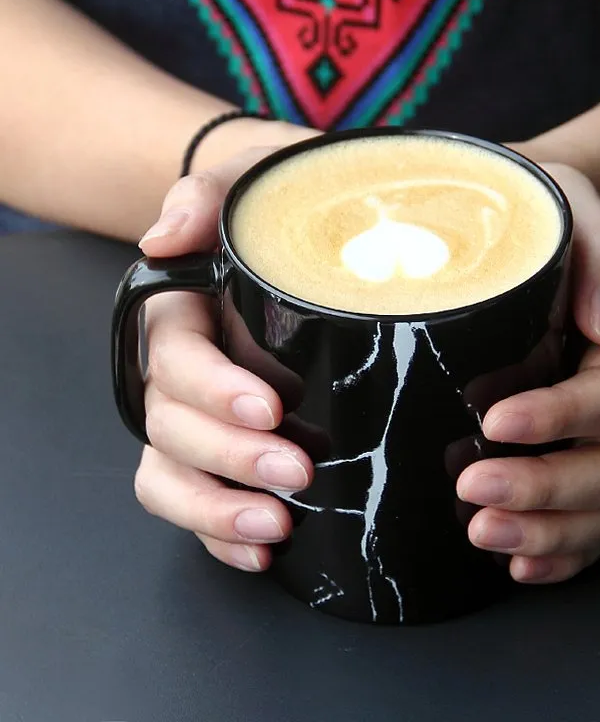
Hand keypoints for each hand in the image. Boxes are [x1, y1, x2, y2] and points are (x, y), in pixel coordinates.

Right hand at [134, 125, 317, 572]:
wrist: (305, 226)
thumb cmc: (279, 202)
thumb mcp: (250, 178)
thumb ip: (207, 194)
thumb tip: (164, 235)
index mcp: (182, 313)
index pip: (175, 359)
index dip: (213, 390)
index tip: (269, 406)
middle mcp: (184, 369)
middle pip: (172, 426)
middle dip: (228, 457)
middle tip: (294, 470)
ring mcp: (201, 411)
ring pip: (173, 472)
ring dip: (217, 508)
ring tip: (275, 526)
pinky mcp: (228, 441)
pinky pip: (199, 496)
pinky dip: (219, 531)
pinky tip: (262, 550)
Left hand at [456, 163, 599, 583]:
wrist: (543, 227)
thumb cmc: (547, 216)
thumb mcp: (572, 206)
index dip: (556, 417)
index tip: (493, 419)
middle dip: (543, 487)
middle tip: (473, 491)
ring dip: (547, 530)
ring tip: (484, 534)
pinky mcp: (581, 448)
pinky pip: (592, 516)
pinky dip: (562, 550)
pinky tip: (517, 562)